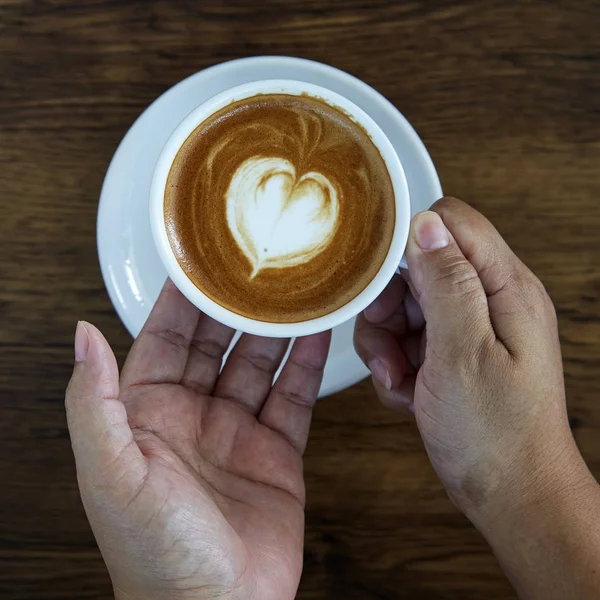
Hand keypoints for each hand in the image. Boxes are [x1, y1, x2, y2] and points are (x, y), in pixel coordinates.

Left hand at [66, 280, 330, 599]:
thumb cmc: (155, 553)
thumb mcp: (112, 472)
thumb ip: (94, 401)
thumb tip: (81, 333)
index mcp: (147, 413)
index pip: (163, 336)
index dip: (181, 298)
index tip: (201, 259)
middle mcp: (192, 416)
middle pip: (216, 342)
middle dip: (234, 304)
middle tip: (257, 266)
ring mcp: (236, 432)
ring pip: (258, 363)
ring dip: (275, 328)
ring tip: (295, 291)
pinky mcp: (275, 452)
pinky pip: (293, 397)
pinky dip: (306, 364)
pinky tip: (317, 335)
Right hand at [354, 197, 586, 521]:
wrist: (508, 492)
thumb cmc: (496, 434)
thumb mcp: (463, 353)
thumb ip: (446, 283)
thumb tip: (426, 225)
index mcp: (505, 289)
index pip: (452, 223)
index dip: (410, 241)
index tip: (382, 277)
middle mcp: (490, 301)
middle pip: (419, 266)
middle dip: (390, 305)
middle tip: (391, 344)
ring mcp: (469, 327)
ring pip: (404, 305)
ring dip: (388, 342)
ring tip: (401, 378)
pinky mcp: (451, 351)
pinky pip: (406, 337)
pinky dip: (396, 363)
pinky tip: (409, 391)